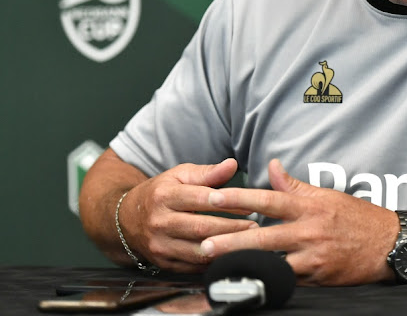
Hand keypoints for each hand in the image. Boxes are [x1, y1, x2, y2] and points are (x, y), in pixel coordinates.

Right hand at [119, 158, 256, 272]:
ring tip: (248, 243)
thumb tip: (232, 164)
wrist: (126, 219)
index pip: (199, 199)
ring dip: (225, 248)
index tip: (248, 205)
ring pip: (197, 250)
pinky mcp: (163, 263)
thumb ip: (208, 172)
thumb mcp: (180, 175)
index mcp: (165, 196)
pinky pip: (192, 266)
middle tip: (254, 227)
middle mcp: (160, 222)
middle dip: (230, 228)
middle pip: (200, 227)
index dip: (224, 202)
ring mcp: (160, 245)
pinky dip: (213, 262)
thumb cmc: (161, 192)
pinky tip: (230, 256)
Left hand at [199, 159, 398, 285]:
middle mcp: (309, 230)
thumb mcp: (326, 195)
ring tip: (219, 270)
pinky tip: (250, 284)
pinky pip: (288, 281)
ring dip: (244, 266)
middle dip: (231, 241)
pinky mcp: (318, 278)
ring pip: (272, 263)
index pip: (268, 198)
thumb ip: (294, 185)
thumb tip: (271, 166)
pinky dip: (268, 282)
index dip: (240, 198)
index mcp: (309, 206)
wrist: (389, 244)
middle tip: (205, 245)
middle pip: (263, 236)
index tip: (215, 198)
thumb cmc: (357, 217)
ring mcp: (313, 256)